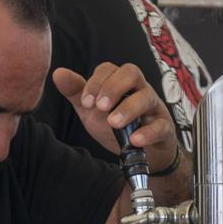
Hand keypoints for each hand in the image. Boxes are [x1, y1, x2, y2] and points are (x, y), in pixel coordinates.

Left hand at [54, 63, 179, 172]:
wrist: (140, 154)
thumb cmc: (116, 126)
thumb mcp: (92, 110)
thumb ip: (76, 93)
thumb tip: (58, 73)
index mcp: (120, 82)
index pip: (109, 69)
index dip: (96, 82)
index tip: (86, 102)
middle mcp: (139, 89)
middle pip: (132, 72)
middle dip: (114, 87)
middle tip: (100, 107)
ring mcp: (154, 107)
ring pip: (147, 97)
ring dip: (128, 108)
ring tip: (113, 123)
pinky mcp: (164, 128)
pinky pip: (161, 125)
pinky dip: (148, 132)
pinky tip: (135, 140)